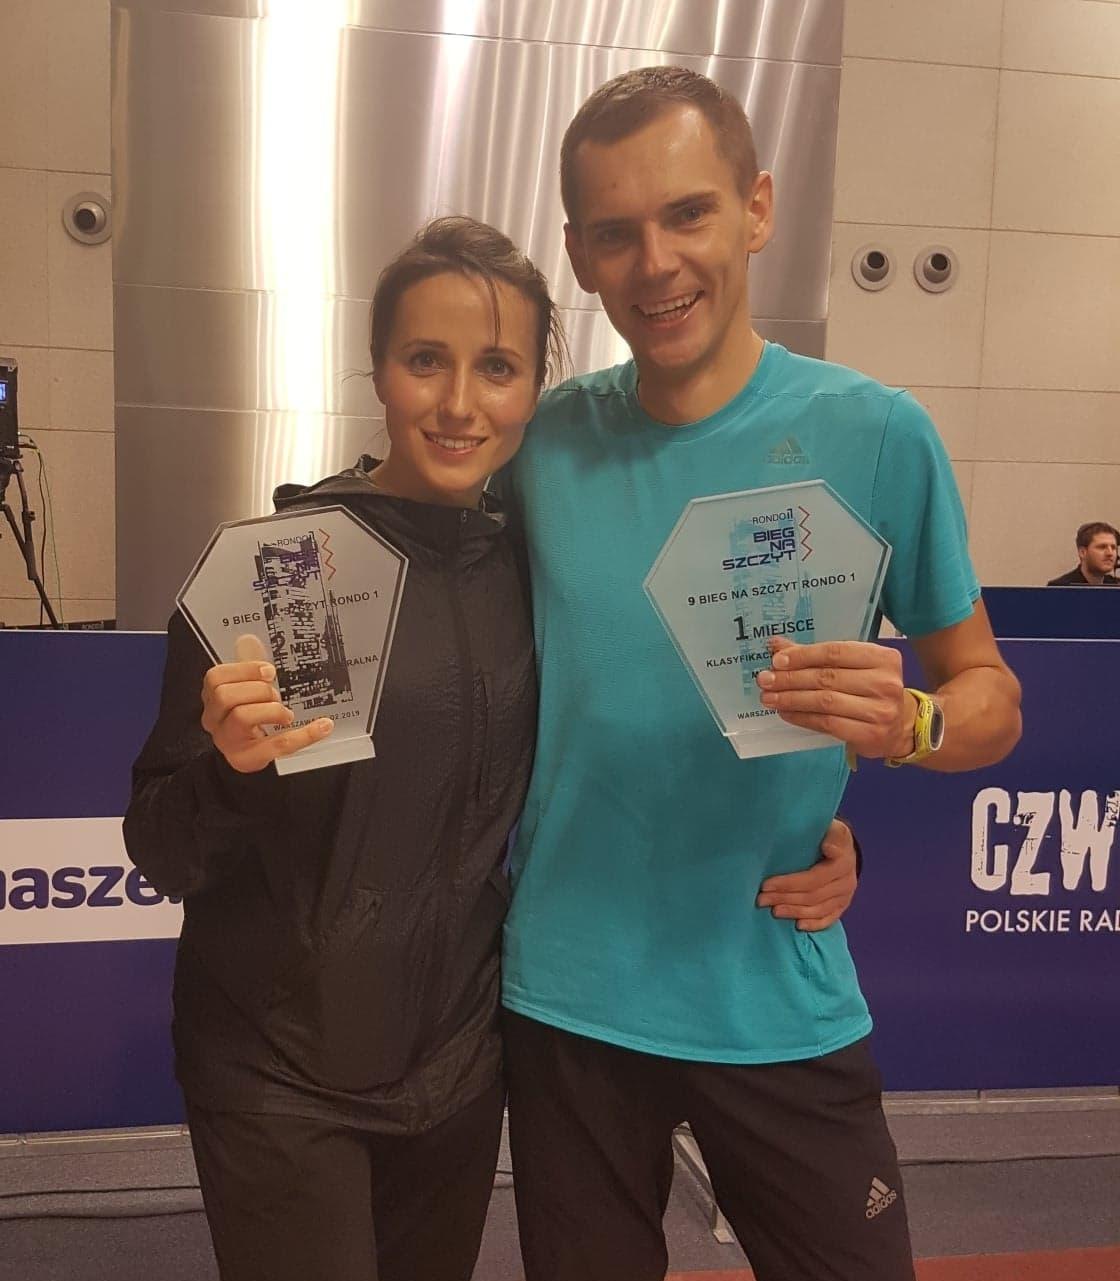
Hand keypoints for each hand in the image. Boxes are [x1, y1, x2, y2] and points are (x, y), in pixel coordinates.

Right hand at [200, 634, 332, 772]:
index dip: (244, 670)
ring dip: (271, 709)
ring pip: (242, 716)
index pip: (215, 678)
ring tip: (285, 714)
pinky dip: (305, 734)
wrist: (246, 754)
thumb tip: (248, 638)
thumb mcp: (244, 693)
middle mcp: (214, 720)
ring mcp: (228, 741)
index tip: (269, 671)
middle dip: (258, 690)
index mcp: (212, 699)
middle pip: (225, 696)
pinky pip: (277, 745)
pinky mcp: (247, 759)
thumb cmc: (245, 720)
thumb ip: (248, 669)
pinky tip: (323, 726)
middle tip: (276, 695)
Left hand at [755, 636, 914, 759]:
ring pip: (825, 701)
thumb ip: (815, 655)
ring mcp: (879, 710)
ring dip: (792, 699)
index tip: (777, 660)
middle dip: (791, 679)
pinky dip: (802, 717)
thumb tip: (776, 645)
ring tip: (769, 698)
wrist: (901, 726)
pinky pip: (827, 723)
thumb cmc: (870, 689)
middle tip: (765, 680)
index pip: (835, 652)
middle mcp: (885, 682)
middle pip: (827, 677)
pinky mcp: (870, 734)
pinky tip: (786, 713)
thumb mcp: (851, 667)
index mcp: (882, 658)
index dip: (803, 656)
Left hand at [756, 818, 857, 931]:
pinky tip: (798, 925)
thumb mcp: (832, 827)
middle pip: (812, 894)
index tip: (766, 883)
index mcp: (843, 860)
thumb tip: (827, 845)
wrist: (845, 847)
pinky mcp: (843, 906)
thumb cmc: (829, 834)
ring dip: (793, 911)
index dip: (789, 882)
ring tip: (772, 910)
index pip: (814, 876)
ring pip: (818, 908)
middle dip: (783, 896)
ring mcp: (846, 895)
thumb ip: (830, 834)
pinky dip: (813, 924)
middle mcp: (847, 880)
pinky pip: (829, 919)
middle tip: (761, 897)